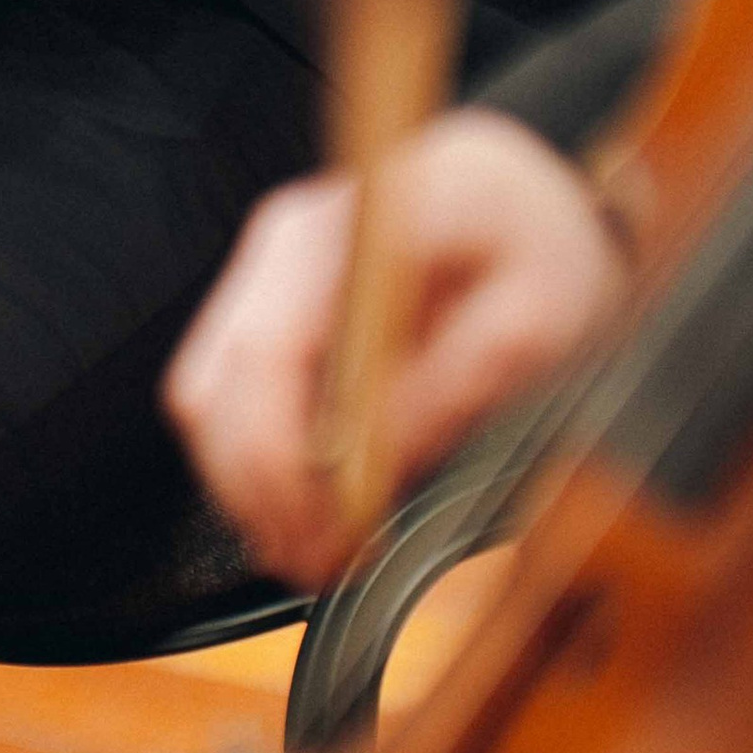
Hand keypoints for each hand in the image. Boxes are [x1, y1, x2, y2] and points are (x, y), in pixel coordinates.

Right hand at [164, 109, 630, 587]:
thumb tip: (371, 478)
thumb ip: (452, 394)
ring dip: (247, 485)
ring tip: (315, 550)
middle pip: (214, 388)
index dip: (283, 469)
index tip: (331, 541)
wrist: (537, 185)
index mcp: (348, 232)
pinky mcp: (270, 297)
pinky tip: (305, 504)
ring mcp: (268, 267)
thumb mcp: (537, 324)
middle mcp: (286, 241)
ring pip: (206, 397)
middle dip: (256, 493)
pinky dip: (254, 457)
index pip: (267, 360)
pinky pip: (226, 390)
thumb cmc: (545, 242)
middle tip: (319, 566)